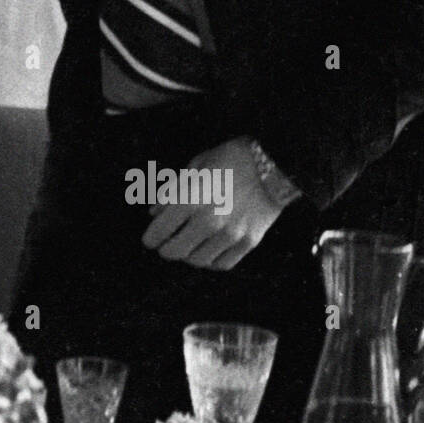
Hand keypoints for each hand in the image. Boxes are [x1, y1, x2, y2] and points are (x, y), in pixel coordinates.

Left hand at [140, 136, 283, 270]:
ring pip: (198, 261)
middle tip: (165, 245)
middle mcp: (208, 221)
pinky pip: (222, 264)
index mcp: (190, 199)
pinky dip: (211, 261)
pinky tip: (208, 250)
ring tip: (188, 246)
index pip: (160, 231)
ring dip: (188, 255)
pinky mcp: (249, 243)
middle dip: (166, 249)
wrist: (273, 164)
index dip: (150, 238)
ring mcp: (230, 235)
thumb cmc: (230, 158)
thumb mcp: (195, 166)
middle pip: (176, 251)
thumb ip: (172, 191)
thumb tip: (154, 213)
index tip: (149, 240)